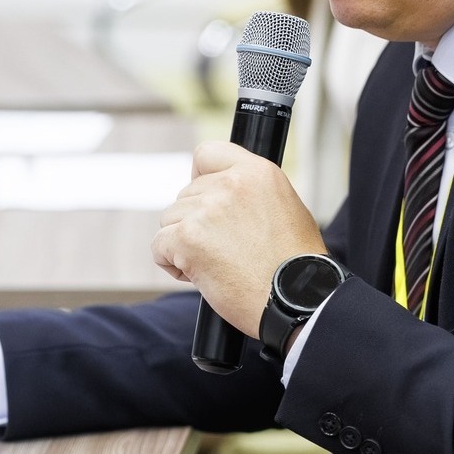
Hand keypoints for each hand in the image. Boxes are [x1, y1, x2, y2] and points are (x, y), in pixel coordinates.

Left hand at [152, 141, 326, 337]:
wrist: (294, 300)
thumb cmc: (292, 265)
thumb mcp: (285, 207)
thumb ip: (250, 192)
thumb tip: (218, 190)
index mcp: (257, 172)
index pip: (207, 153)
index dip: (200, 178)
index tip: (207, 199)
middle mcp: (230, 184)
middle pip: (185, 194)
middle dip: (195, 222)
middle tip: (224, 249)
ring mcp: (206, 210)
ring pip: (169, 220)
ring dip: (183, 243)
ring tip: (216, 264)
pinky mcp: (187, 238)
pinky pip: (159, 245)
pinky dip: (172, 263)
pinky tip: (199, 275)